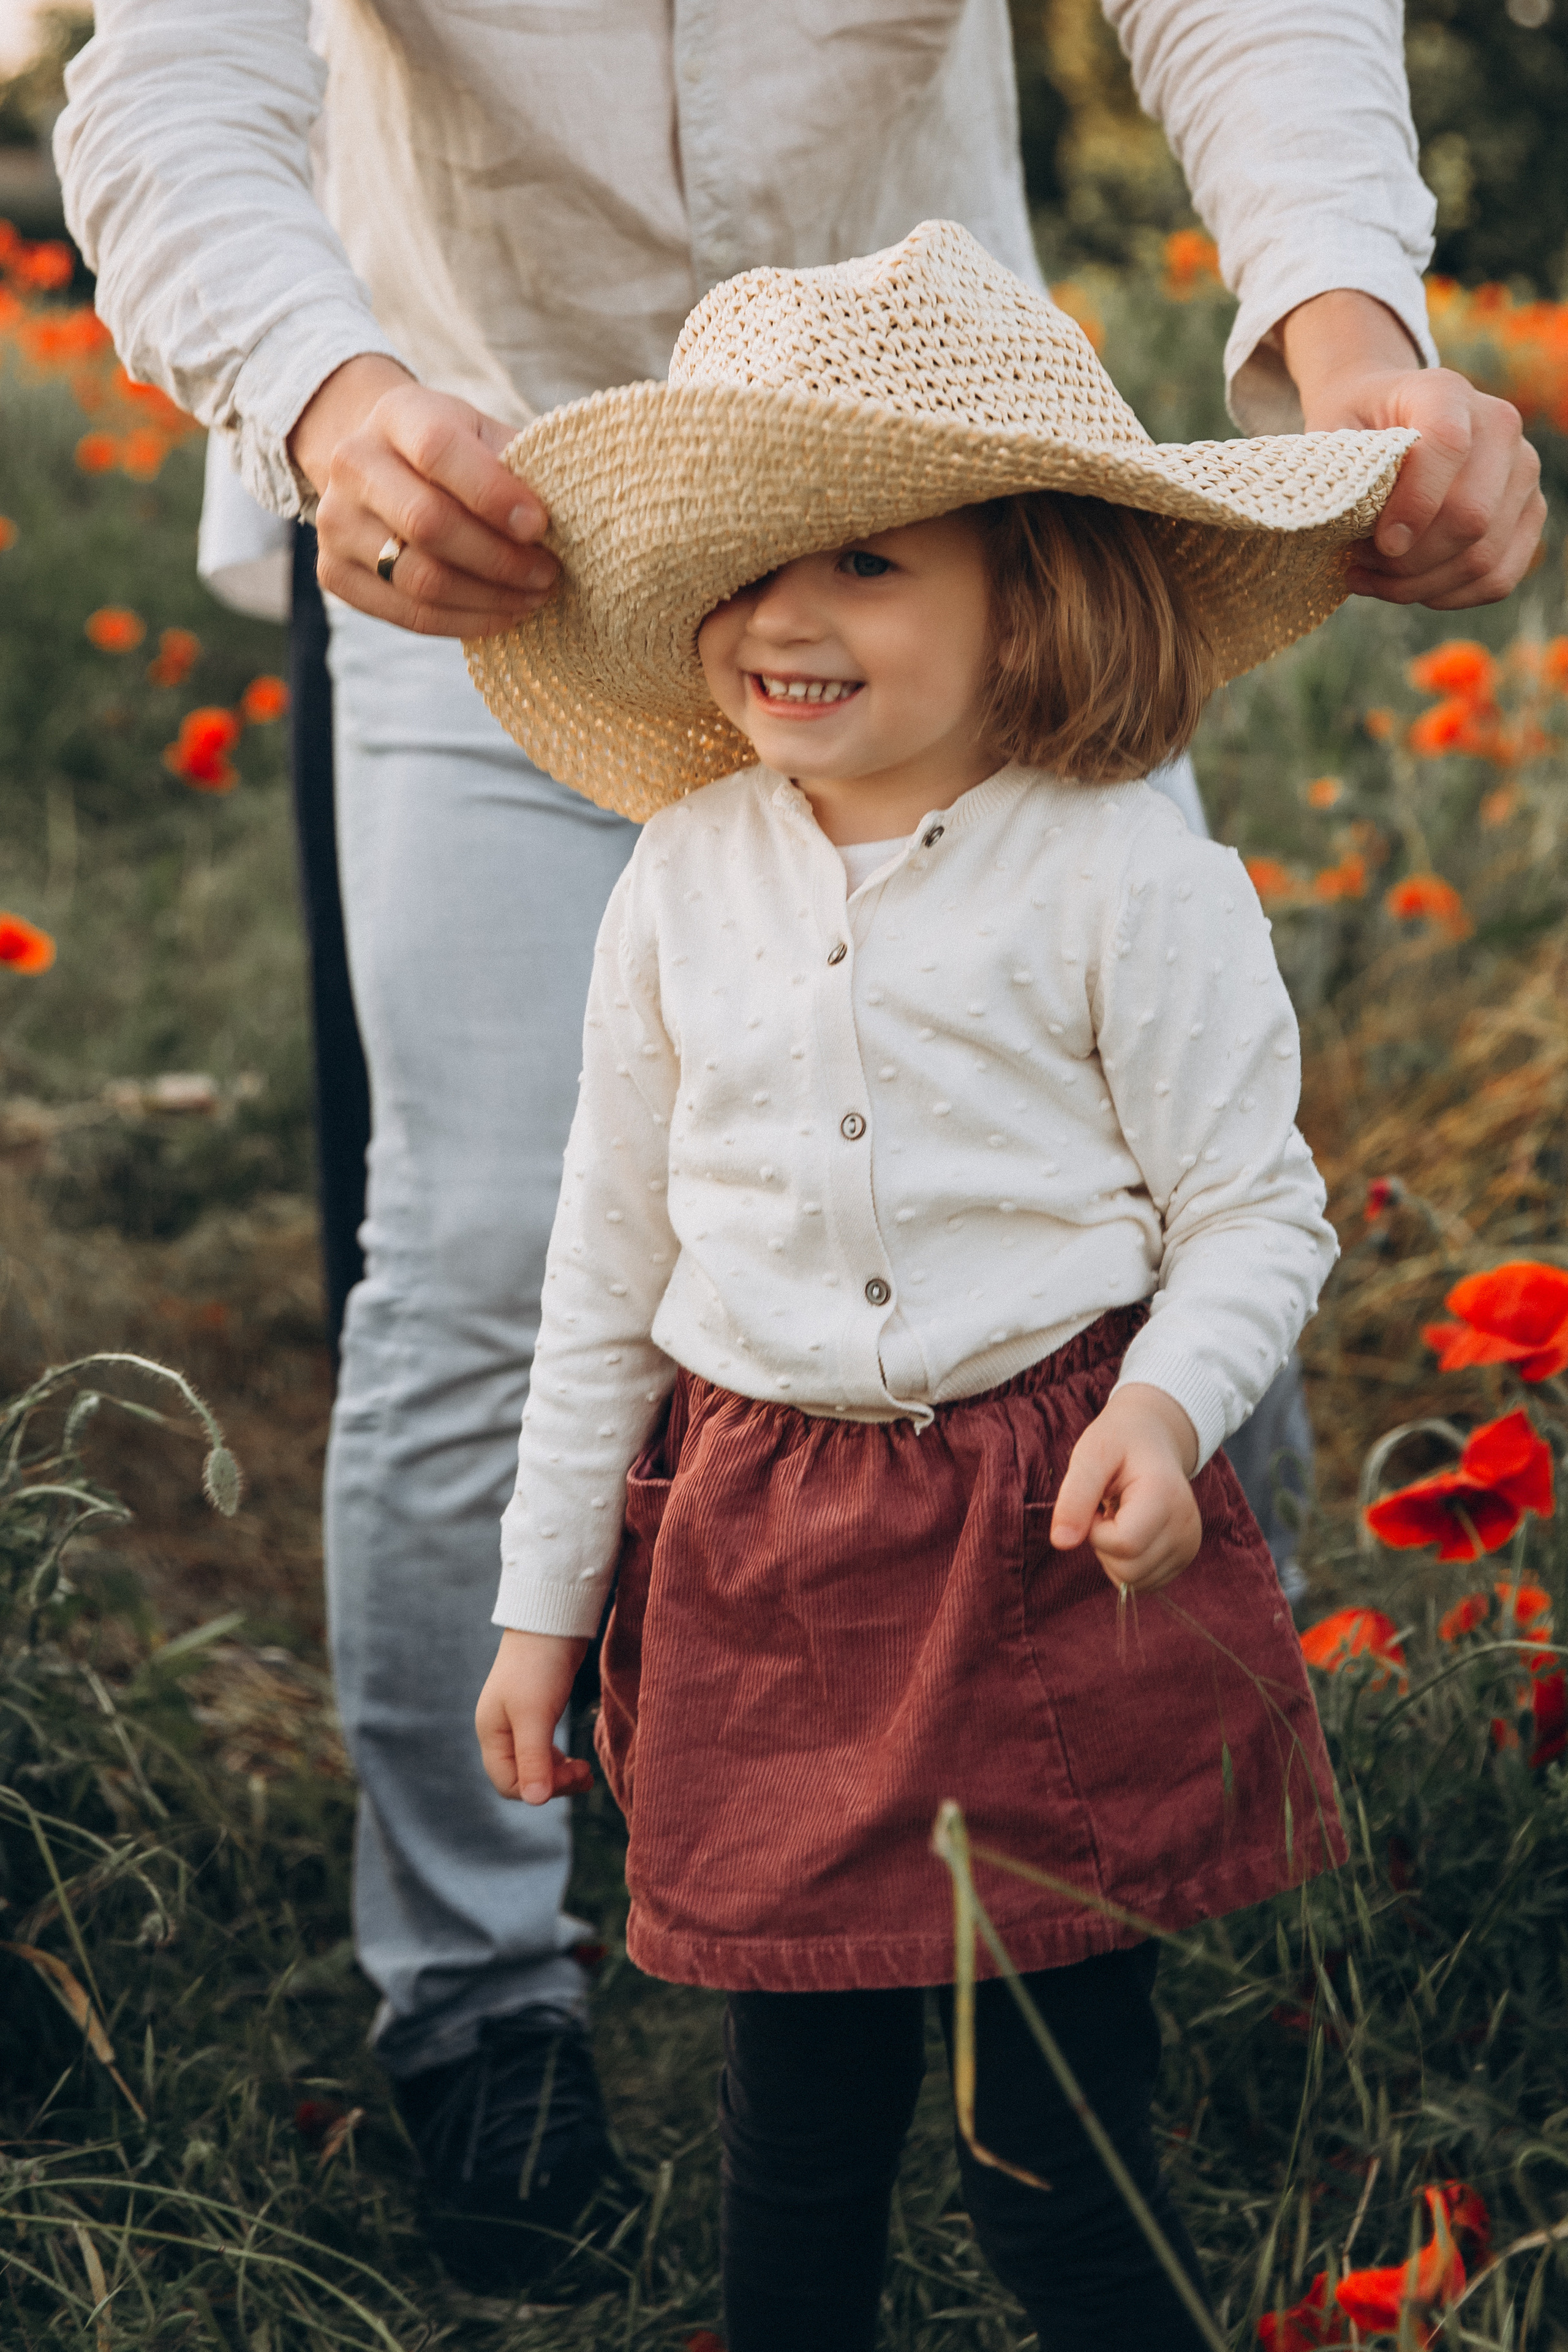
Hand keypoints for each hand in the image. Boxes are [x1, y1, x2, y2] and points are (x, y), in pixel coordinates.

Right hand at [287, 355, 559, 636]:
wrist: (377, 461)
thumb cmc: (451, 450)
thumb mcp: (482, 432)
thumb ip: (519, 464)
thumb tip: (571, 513)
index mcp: (396, 414)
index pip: (438, 452)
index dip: (493, 494)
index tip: (541, 526)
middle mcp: (353, 464)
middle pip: (428, 525)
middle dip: (500, 559)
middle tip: (548, 573)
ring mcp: (336, 523)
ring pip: (420, 580)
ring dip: (490, 598)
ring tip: (534, 596)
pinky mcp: (335, 573)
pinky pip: (409, 615)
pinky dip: (466, 622)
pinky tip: (504, 614)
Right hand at [475, 1628, 592, 1803]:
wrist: (551, 1620)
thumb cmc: (539, 1666)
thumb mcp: (536, 1715)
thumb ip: (534, 1759)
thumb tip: (536, 1801)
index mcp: (491, 1733)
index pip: (507, 1783)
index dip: (540, 1788)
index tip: (572, 1775)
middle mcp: (500, 1730)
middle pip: (521, 1777)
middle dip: (553, 1783)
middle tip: (585, 1776)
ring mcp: (517, 1721)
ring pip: (534, 1764)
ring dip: (559, 1774)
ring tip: (586, 1772)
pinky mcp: (537, 1710)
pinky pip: (543, 1749)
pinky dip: (560, 1760)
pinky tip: (577, 1759)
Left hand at [1050, 1384, 1201, 1593]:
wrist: (1154, 1438)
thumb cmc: (1118, 1444)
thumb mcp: (1090, 1456)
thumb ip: (1074, 1497)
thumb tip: (1061, 1543)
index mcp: (1165, 1496)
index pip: (1123, 1544)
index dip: (1095, 1529)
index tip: (1096, 1502)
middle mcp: (1186, 1526)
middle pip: (1129, 1570)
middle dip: (1103, 1544)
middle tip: (1107, 1509)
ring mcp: (1189, 1545)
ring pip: (1135, 1582)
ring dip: (1114, 1556)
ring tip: (1120, 1517)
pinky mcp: (1185, 1556)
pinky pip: (1145, 1582)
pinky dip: (1128, 1563)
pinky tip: (1131, 1531)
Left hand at [1280, 290, 1544, 610]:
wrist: (1388, 417)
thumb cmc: (1355, 429)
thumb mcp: (1333, 433)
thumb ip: (1343, 472)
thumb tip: (1358, 529)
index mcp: (1446, 392)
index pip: (1448, 446)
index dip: (1414, 505)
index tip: (1377, 545)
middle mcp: (1499, 426)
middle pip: (1471, 516)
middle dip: (1409, 560)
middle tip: (1359, 564)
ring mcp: (1522, 471)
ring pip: (1483, 556)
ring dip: (1420, 585)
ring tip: (1372, 579)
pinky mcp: (1528, 513)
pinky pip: (1497, 578)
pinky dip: (1447, 596)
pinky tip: (1406, 589)